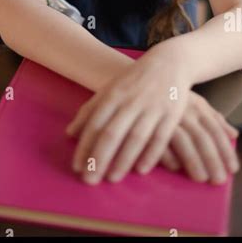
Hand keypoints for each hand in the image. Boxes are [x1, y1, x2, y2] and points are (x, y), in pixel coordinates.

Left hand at [65, 49, 192, 183]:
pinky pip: (160, 138)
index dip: (85, 146)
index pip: (95, 124)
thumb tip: (69, 133)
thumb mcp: (110, 89)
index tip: (77, 167)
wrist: (170, 61)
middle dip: (99, 158)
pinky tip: (141, 170)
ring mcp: (152, 107)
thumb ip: (90, 110)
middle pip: (112, 133)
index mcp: (113, 95)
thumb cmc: (134, 79)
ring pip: (135, 138)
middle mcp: (131, 101)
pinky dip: (151, 155)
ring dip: (123, 160)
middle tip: (89, 180)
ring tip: (112, 179)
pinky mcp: (171, 114)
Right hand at [148, 91, 239, 184]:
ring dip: (192, 160)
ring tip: (201, 179)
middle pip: (201, 137)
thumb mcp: (194, 102)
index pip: (215, 130)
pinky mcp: (147, 123)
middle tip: (219, 180)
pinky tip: (174, 168)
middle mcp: (183, 111)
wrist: (139, 79)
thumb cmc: (170, 95)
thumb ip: (214, 118)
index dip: (225, 150)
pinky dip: (167, 154)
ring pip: (182, 140)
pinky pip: (159, 141)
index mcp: (196, 107)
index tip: (233, 169)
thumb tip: (234, 134)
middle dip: (212, 160)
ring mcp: (165, 117)